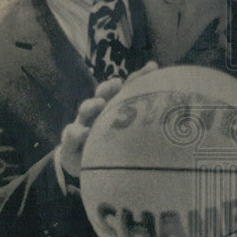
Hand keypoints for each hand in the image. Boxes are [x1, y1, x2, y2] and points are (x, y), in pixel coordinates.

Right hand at [57, 61, 157, 178]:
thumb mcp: (130, 134)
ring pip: (85, 110)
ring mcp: (83, 126)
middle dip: (109, 87)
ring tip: (99, 104)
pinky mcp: (71, 144)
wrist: (86, 168)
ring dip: (92, 105)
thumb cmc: (114, 147)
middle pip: (102, 94)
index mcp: (114, 108)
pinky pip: (71, 135)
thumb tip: (165, 94)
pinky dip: (77, 133)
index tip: (152, 68)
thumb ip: (145, 119)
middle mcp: (98, 113)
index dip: (138, 78)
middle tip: (117, 84)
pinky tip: (85, 133)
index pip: (126, 90)